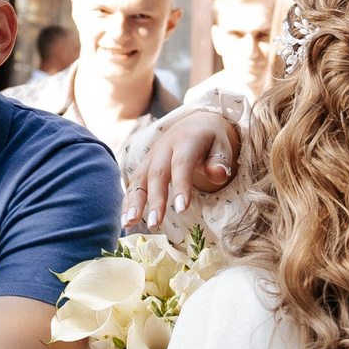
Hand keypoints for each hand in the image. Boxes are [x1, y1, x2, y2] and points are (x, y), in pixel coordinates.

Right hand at [126, 107, 236, 229]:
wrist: (194, 124)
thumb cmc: (210, 140)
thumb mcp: (222, 146)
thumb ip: (220, 161)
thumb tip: (219, 175)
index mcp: (186, 141)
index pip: (182, 163)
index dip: (181, 186)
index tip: (182, 209)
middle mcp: (164, 148)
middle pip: (157, 174)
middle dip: (154, 200)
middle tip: (155, 223)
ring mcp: (150, 156)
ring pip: (139, 179)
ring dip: (133, 202)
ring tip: (129, 224)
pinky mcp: (144, 166)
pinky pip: (133, 183)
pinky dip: (128, 202)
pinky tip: (126, 220)